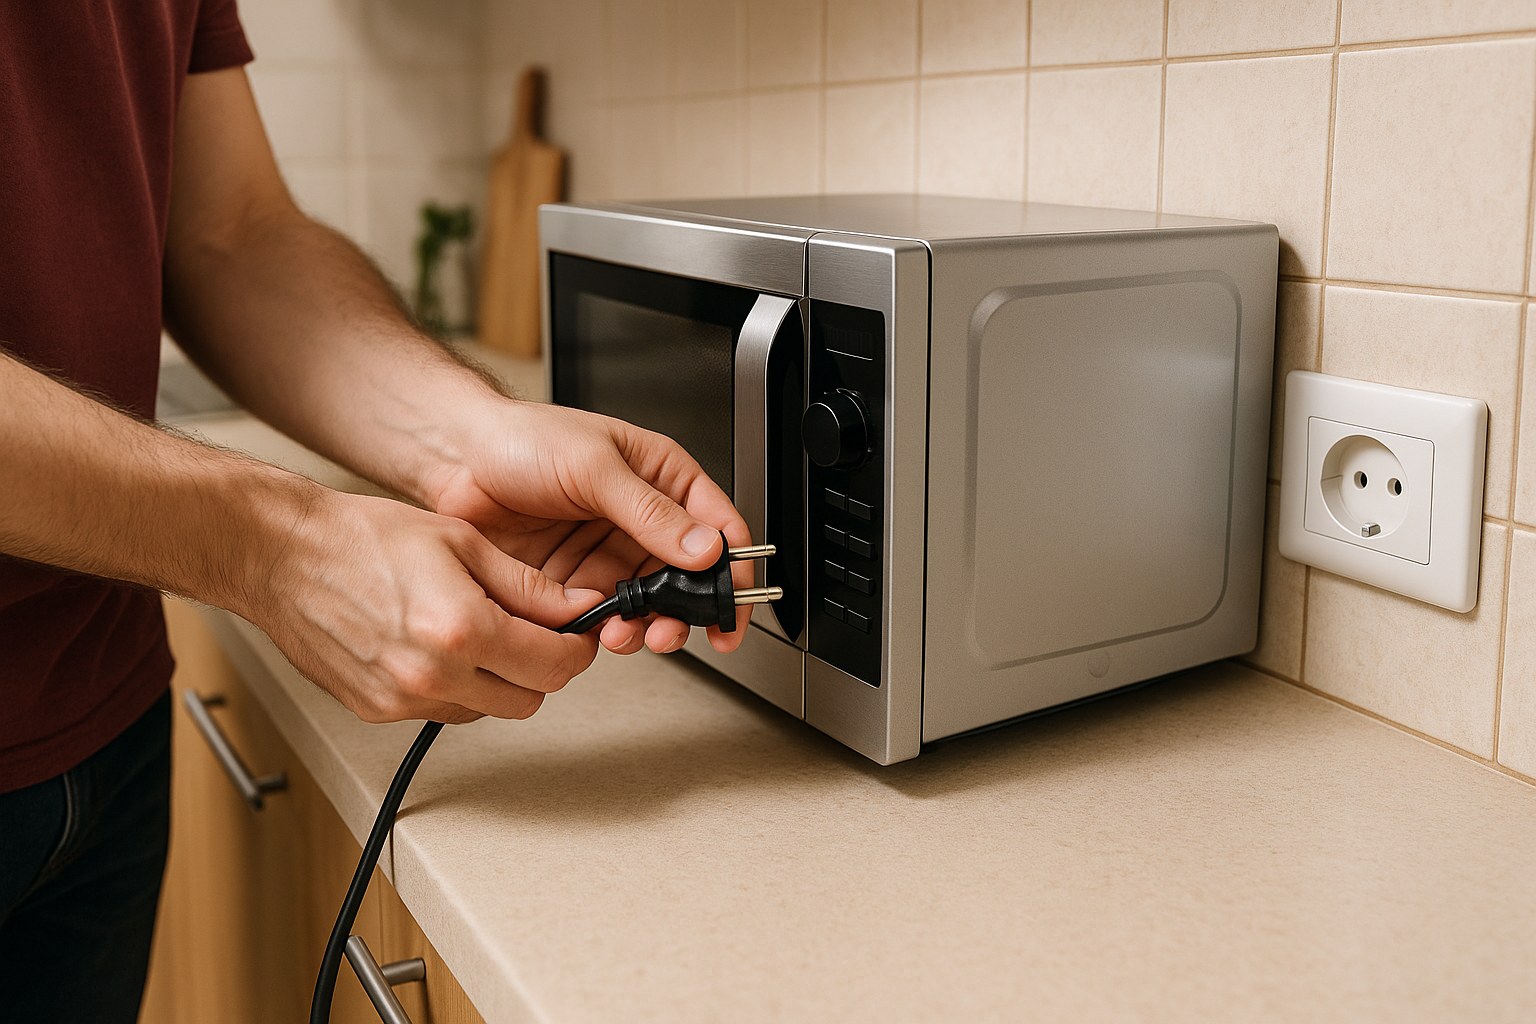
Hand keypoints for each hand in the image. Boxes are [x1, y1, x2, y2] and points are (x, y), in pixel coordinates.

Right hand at [245, 489, 599, 723]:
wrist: (281, 556)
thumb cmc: (361, 538)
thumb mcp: (462, 541)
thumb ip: (528, 585)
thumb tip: (577, 607)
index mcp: (462, 629)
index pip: (555, 667)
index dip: (577, 648)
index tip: (578, 633)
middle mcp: (433, 675)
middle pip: (528, 700)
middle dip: (541, 667)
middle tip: (532, 630)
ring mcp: (402, 699)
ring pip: (487, 710)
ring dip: (497, 680)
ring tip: (473, 629)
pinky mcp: (376, 710)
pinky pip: (442, 711)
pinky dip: (454, 686)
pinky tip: (435, 644)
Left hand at [420, 400, 753, 656]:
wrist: (453, 458)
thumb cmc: (520, 437)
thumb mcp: (594, 465)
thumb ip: (650, 510)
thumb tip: (703, 547)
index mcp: (660, 477)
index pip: (717, 525)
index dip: (733, 567)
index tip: (732, 603)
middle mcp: (639, 518)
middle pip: (685, 576)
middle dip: (684, 611)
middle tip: (673, 631)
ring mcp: (606, 551)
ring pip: (646, 602)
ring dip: (643, 625)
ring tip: (628, 634)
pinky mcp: (573, 579)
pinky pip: (602, 614)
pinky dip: (604, 629)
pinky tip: (596, 630)